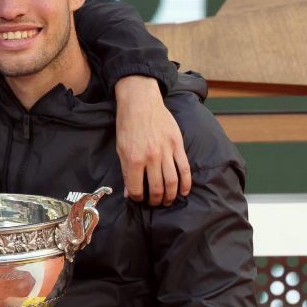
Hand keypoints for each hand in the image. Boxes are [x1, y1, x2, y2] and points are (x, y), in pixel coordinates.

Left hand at [114, 75, 191, 205]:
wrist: (140, 103)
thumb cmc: (127, 126)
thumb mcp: (121, 149)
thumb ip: (126, 172)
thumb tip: (129, 193)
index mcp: (133, 159)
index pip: (137, 189)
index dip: (138, 198)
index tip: (139, 199)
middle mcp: (151, 157)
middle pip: (157, 188)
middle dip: (156, 201)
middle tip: (155, 203)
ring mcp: (166, 151)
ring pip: (172, 181)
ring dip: (171, 196)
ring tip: (168, 201)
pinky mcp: (177, 144)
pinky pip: (185, 168)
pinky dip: (186, 182)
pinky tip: (183, 191)